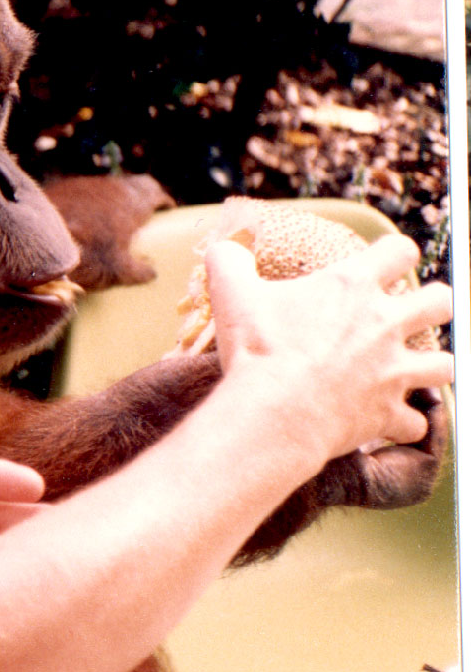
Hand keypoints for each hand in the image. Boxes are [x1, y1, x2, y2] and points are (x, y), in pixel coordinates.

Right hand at [204, 234, 452, 460]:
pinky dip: (403, 424)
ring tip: (411, 369)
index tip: (380, 263)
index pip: (399, 250)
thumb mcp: (232, 293)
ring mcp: (393, 370)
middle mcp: (384, 324)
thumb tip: (226, 248)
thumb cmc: (258, 349)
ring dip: (431, 366)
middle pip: (440, 302)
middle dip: (431, 305)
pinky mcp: (388, 412)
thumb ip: (230, 261)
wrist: (275, 410)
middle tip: (405, 315)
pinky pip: (415, 423)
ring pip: (444, 363)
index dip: (393, 253)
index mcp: (353, 287)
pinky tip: (389, 422)